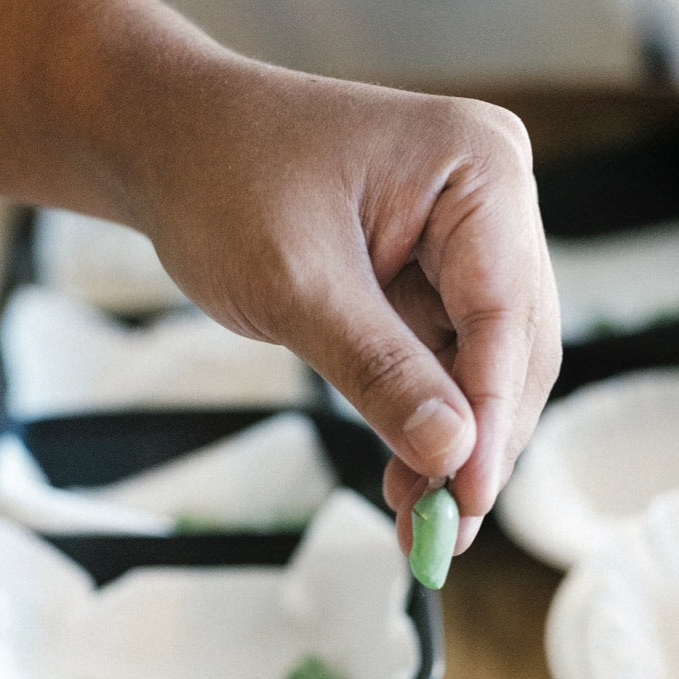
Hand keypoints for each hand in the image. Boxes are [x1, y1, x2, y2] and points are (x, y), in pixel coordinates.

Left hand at [121, 55, 560, 555]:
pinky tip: (406, 480)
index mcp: (478, 168)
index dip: (489, 417)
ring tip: (419, 526)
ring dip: (453, 446)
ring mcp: (466, 238)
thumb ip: (377, 370)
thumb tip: (451, 456)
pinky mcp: (433, 274)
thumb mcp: (296, 285)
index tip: (469, 500)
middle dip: (476, 445)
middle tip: (445, 537)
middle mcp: (491, 199)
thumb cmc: (222, 179)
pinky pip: (444, 362)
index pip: (505, 315)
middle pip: (512, 349)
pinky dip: (425, 422)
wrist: (166, 142)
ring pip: (483, 367)